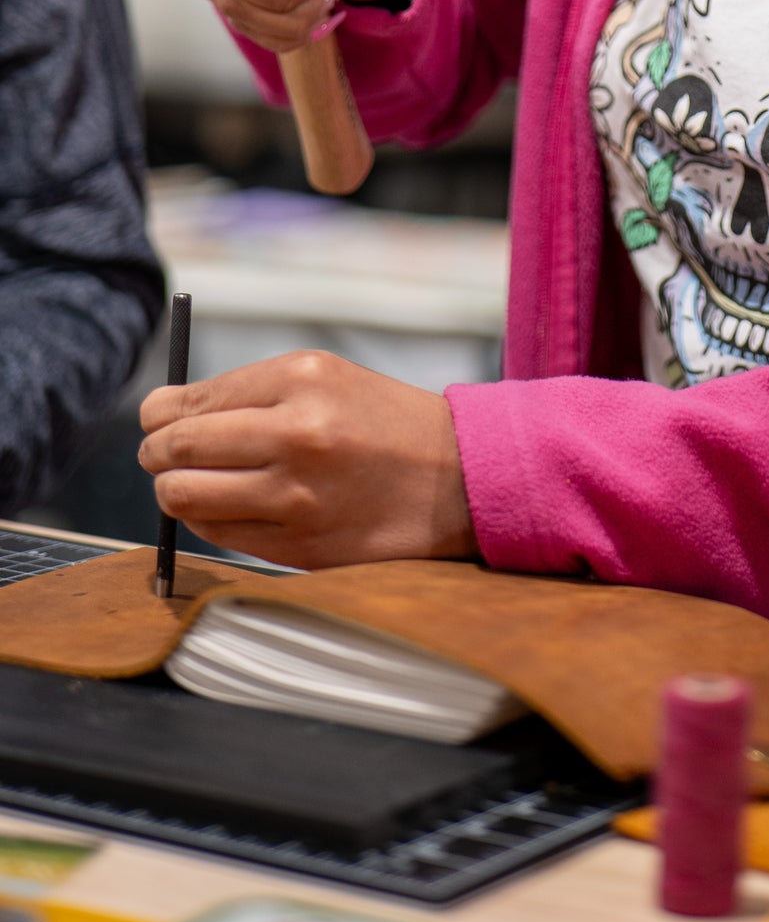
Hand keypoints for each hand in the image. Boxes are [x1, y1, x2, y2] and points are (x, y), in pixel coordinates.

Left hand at [138, 351, 476, 568]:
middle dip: (157, 454)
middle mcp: (296, 435)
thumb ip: (247, 391)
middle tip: (162, 455)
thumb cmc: (381, 421)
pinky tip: (232, 505)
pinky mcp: (298, 545)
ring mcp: (296, 496)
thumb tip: (163, 416)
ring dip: (175, 490)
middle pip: (176, 450)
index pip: (189, 402)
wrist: (457, 479)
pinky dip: (209, 519)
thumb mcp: (325, 377)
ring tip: (194, 482)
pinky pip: (217, 534)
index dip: (160, 414)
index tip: (158, 420)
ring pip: (184, 497)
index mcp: (302, 379)